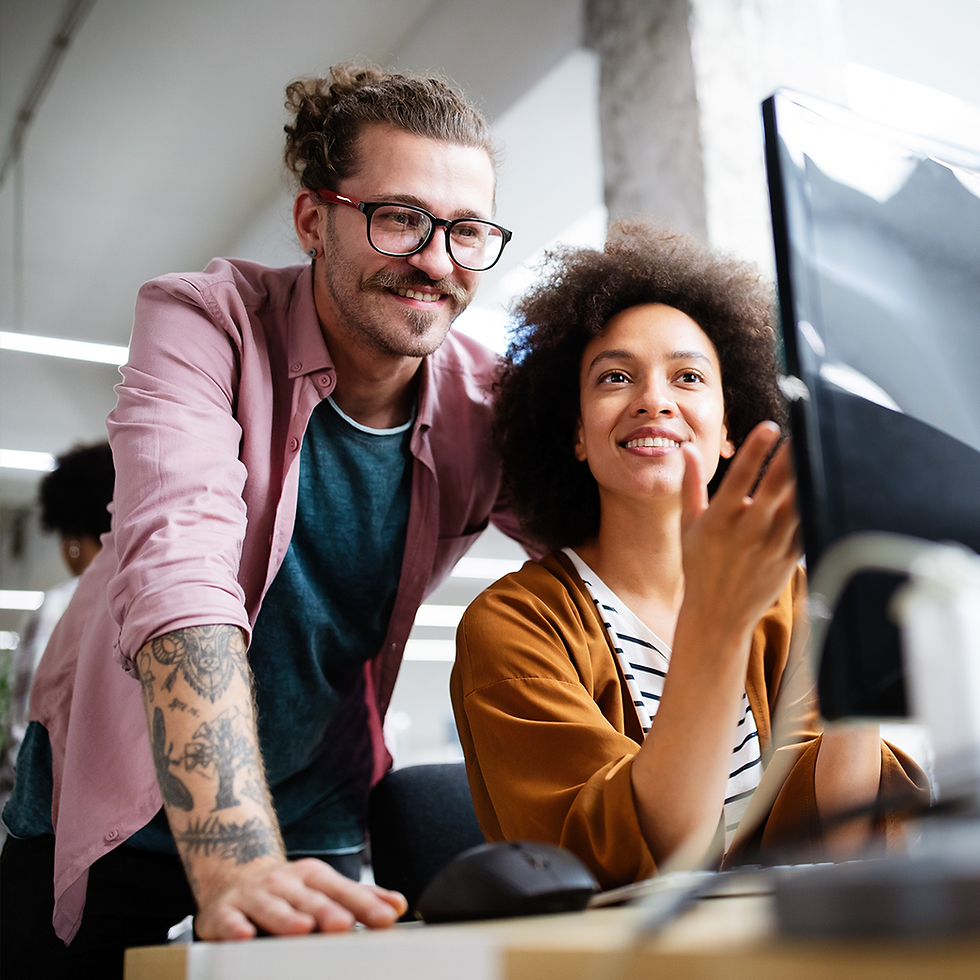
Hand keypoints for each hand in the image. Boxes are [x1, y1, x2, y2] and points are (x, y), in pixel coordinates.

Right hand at [193, 856, 407, 940]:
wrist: (235, 878)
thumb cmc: (290, 890)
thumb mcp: (323, 887)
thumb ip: (360, 898)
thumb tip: (398, 905)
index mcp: (314, 877)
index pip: (343, 891)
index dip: (365, 904)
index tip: (387, 918)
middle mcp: (286, 882)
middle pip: (311, 900)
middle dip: (328, 912)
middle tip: (344, 924)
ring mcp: (255, 895)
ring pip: (273, 908)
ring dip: (287, 918)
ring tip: (303, 928)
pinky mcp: (225, 912)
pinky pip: (230, 920)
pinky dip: (236, 928)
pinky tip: (244, 936)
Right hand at [679, 421, 800, 637]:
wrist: (718, 614)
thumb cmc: (699, 564)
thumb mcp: (688, 525)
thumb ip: (690, 484)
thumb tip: (687, 448)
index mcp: (718, 521)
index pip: (739, 479)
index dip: (755, 451)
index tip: (769, 427)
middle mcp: (747, 532)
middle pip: (775, 488)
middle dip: (791, 457)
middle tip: (807, 427)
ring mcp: (772, 546)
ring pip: (797, 504)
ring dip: (808, 476)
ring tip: (820, 448)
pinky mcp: (790, 558)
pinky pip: (808, 525)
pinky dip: (816, 504)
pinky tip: (825, 481)